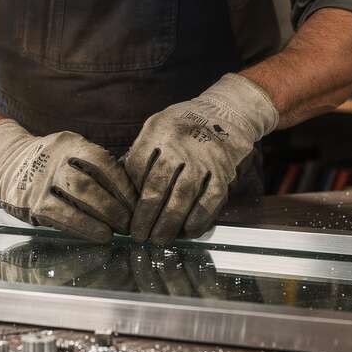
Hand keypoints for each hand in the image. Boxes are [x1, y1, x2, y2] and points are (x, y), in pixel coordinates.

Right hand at [0, 120, 135, 241]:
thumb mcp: (69, 150)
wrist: (5, 161)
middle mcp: (54, 160)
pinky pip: (61, 216)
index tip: (137, 201)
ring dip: (102, 217)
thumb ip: (93, 165)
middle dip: (115, 206)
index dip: (123, 183)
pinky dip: (84, 227)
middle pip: (90, 183)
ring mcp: (41, 181)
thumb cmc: (49, 161)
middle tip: (130, 221)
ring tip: (118, 230)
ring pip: (76, 199)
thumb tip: (130, 192)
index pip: (102, 161)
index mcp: (70, 144)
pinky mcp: (31, 202)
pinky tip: (98, 235)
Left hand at [125, 74, 277, 243]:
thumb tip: (123, 184)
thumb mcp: (157, 125)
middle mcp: (180, 147)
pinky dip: (198, 220)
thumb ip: (142, 151)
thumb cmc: (185, 123)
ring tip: (158, 239)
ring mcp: (203, 161)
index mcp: (159, 132)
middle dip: (145, 216)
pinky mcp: (223, 173)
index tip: (125, 212)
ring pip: (182, 198)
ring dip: (168, 224)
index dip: (129, 194)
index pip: (136, 167)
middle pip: (157, 187)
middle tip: (138, 235)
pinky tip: (187, 232)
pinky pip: (209, 202)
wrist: (228, 112)